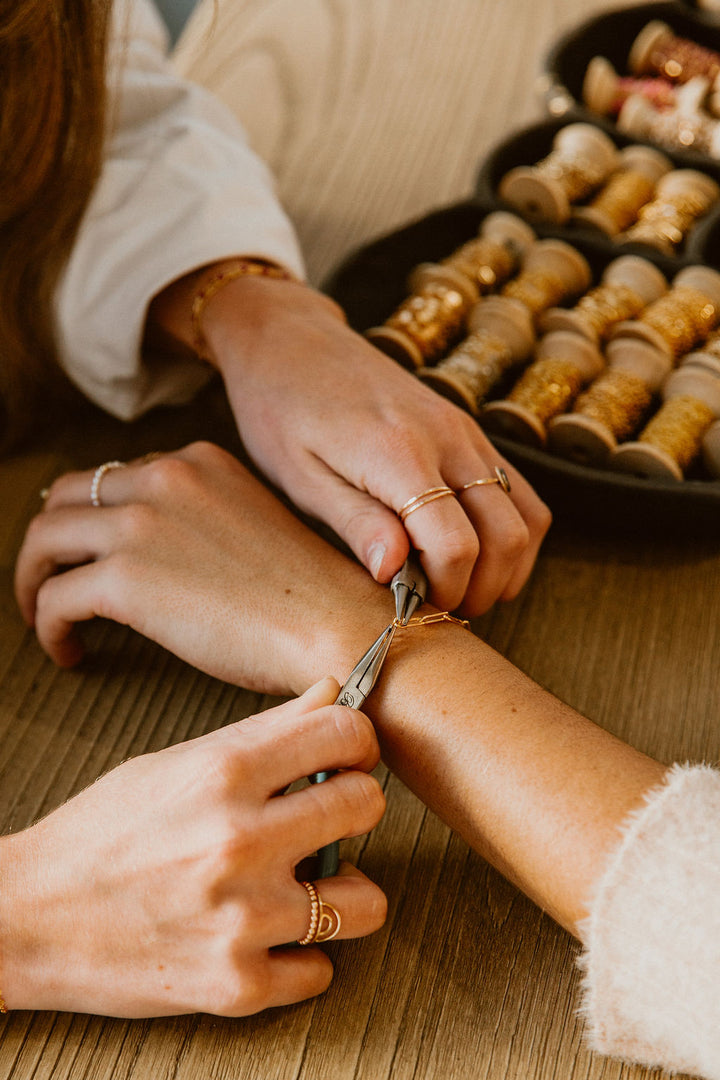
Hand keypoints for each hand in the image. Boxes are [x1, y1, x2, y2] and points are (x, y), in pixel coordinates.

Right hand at [0, 680, 385, 1015]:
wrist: (29, 917)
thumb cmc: (102, 831)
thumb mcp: (176, 763)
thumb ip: (263, 731)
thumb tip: (331, 694)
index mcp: (224, 772)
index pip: (345, 732)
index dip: (357, 742)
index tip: (348, 758)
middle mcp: (240, 840)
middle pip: (366, 805)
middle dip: (355, 808)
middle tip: (328, 820)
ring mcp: (242, 917)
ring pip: (366, 902)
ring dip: (345, 893)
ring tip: (310, 887)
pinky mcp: (235, 984)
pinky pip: (320, 971)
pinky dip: (299, 957)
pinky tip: (268, 937)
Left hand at [15, 442, 384, 691]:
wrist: (334, 624)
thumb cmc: (306, 593)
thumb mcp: (251, 521)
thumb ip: (201, 515)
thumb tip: (160, 550)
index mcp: (197, 461)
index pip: (118, 478)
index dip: (98, 517)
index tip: (97, 551)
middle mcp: (162, 478)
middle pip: (67, 497)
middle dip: (51, 540)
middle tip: (51, 578)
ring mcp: (139, 525)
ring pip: (43, 541)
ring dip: (35, 580)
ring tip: (44, 614)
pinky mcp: (123, 579)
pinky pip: (53, 599)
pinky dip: (48, 627)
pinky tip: (69, 649)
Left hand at [197, 276, 551, 614]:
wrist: (290, 340)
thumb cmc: (281, 409)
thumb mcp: (298, 476)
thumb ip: (354, 523)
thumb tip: (395, 576)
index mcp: (398, 453)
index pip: (456, 545)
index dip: (445, 590)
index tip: (413, 605)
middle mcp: (447, 438)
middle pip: (507, 536)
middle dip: (482, 588)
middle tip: (440, 609)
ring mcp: (465, 431)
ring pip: (527, 515)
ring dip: (506, 566)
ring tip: (459, 587)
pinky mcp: (468, 429)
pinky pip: (517, 489)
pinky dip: (512, 533)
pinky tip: (475, 554)